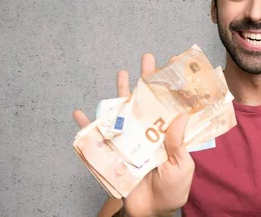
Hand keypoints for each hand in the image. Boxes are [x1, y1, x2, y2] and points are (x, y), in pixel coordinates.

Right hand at [73, 54, 193, 216]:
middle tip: (147, 58)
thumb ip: (179, 143)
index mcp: (168, 134)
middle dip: (146, 79)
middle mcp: (149, 131)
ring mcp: (131, 139)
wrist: (151, 211)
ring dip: (121, 93)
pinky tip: (79, 113)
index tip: (173, 65)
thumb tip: (181, 116)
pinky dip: (86, 126)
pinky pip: (97, 137)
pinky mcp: (114, 152)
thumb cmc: (172, 189)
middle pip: (147, 101)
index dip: (171, 87)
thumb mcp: (181, 166)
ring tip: (122, 73)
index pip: (171, 105)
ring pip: (125, 111)